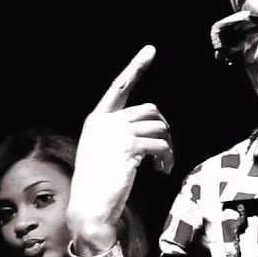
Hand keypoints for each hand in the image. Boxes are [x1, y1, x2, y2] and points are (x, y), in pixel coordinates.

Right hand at [66, 45, 172, 250]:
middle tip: (165, 154)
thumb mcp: (105, 151)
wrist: (89, 206)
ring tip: (163, 166)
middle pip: (150, 110)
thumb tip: (154, 127)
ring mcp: (117, 133)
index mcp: (97, 120)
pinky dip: (167, 158)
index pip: (120, 87)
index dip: (136, 67)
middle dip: (163, 130)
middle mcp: (106, 121)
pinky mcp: (130, 147)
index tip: (150, 50)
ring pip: (159, 127)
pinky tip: (161, 171)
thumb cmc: (99, 184)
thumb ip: (121, 134)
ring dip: (168, 147)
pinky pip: (161, 144)